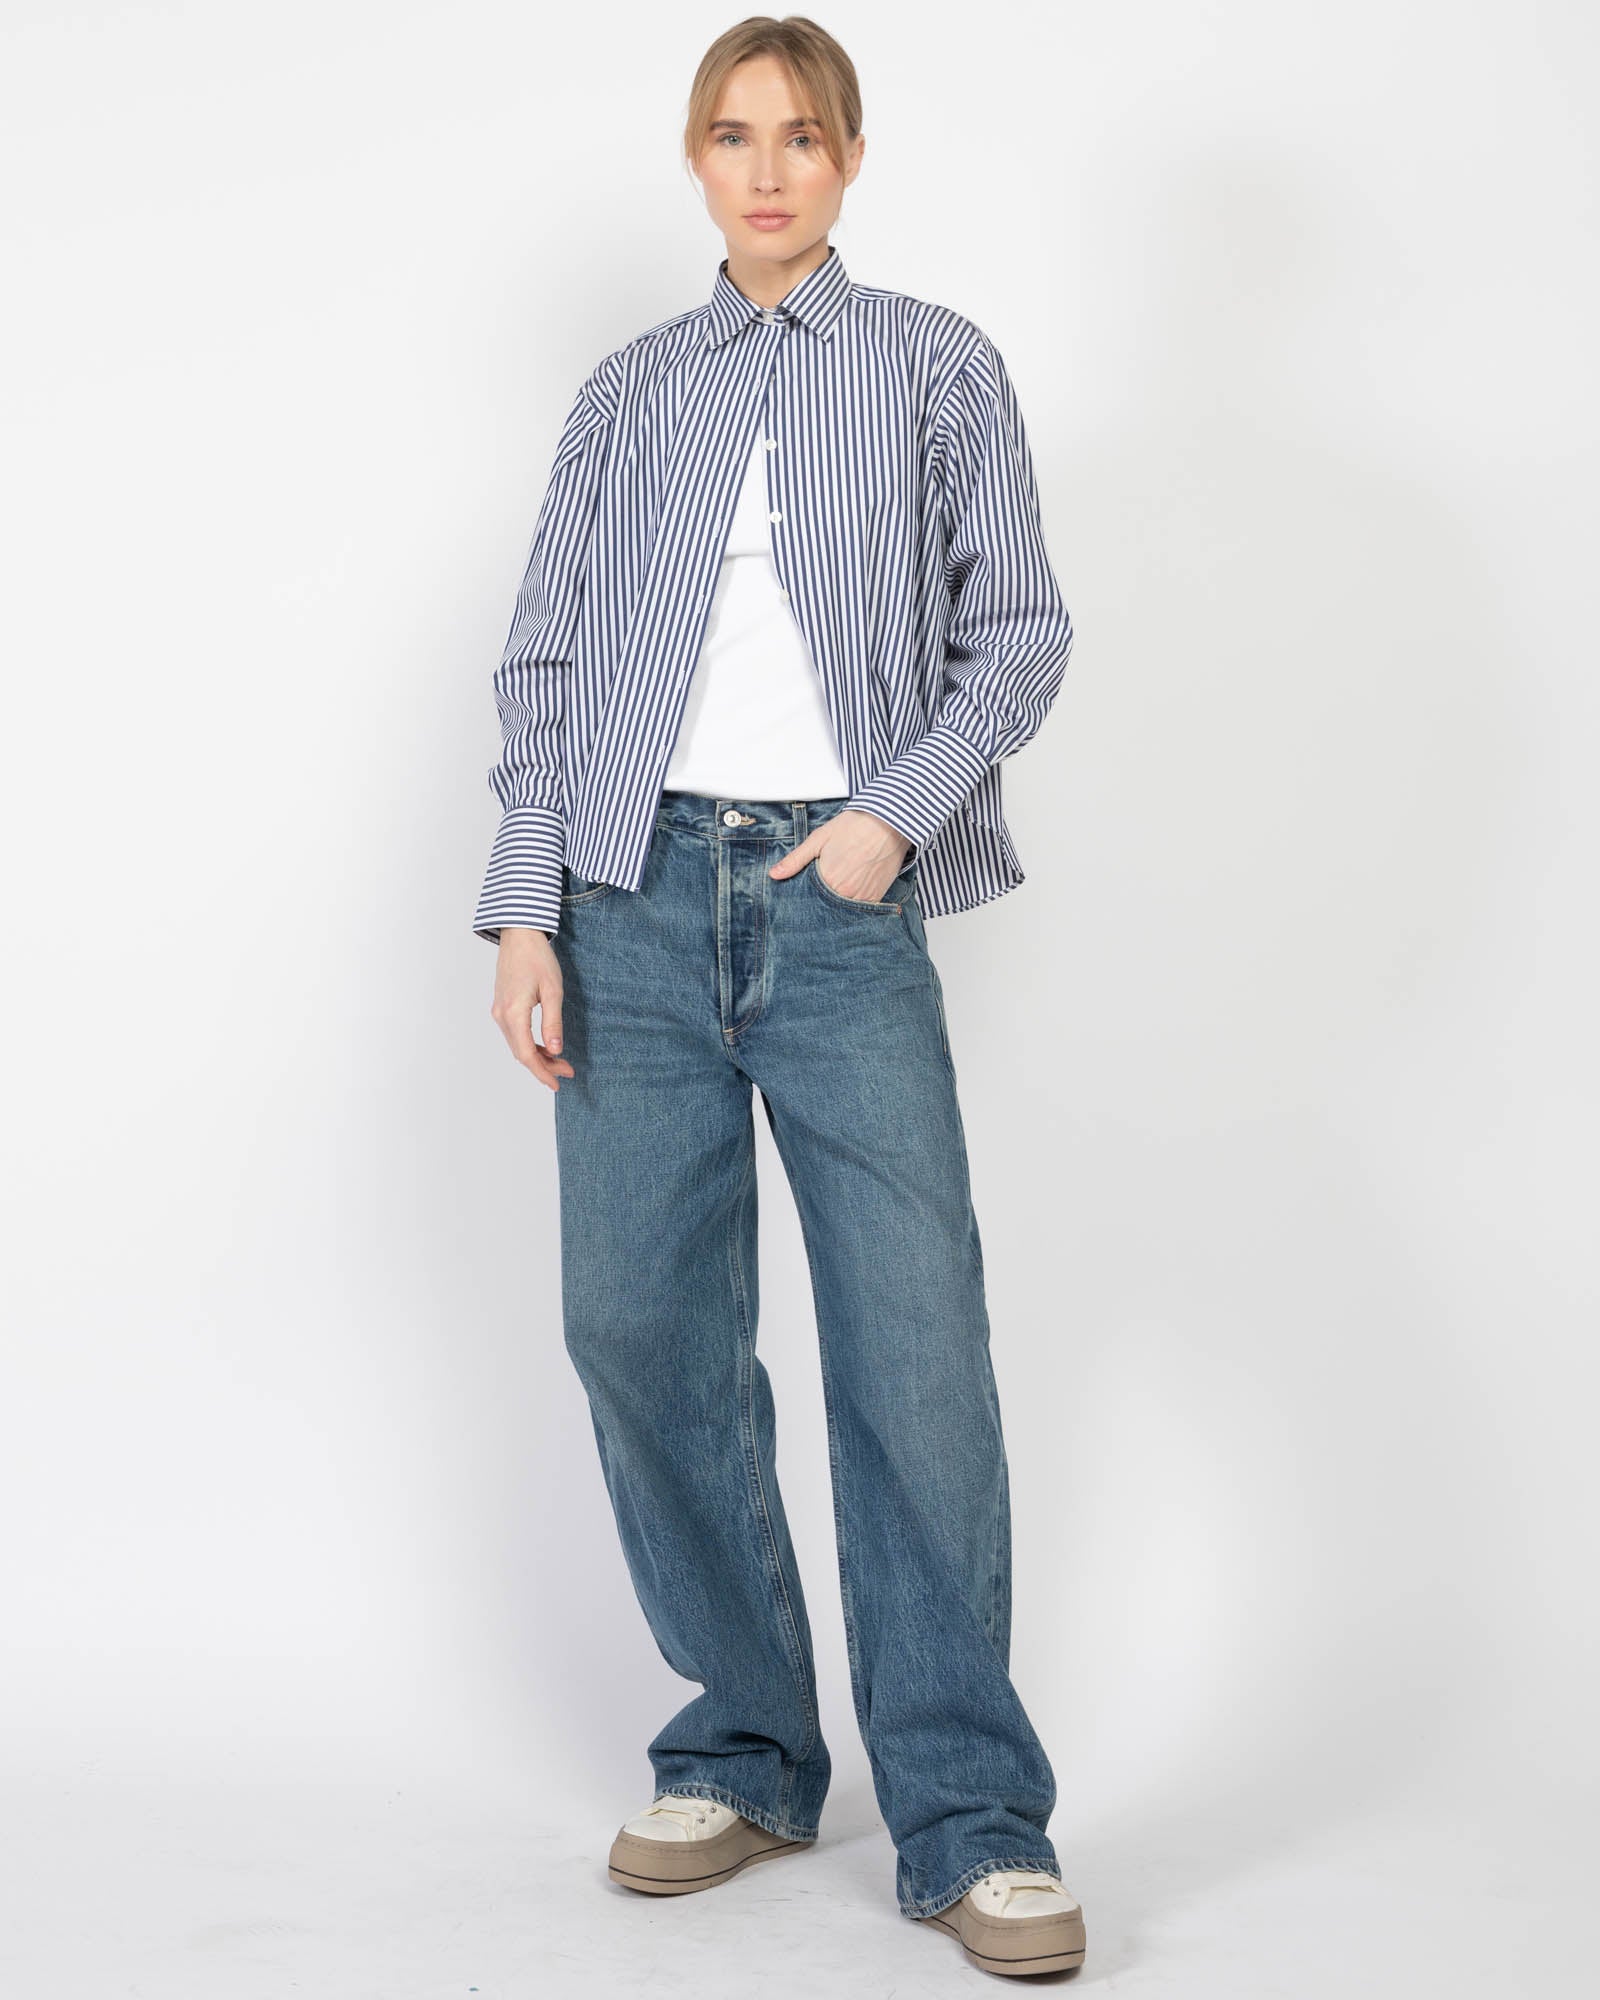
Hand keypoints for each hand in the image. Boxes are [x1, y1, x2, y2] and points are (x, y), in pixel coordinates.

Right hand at [491, 928, 576, 1090]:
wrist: (519, 934)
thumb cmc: (538, 958)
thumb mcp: (553, 990)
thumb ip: (553, 1022)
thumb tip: (556, 1050)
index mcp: (514, 1014)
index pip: (527, 1054)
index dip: (542, 1072)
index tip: (557, 1084)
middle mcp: (501, 1016)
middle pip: (521, 1052)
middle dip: (543, 1066)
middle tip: (567, 1071)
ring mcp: (499, 1011)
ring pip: (517, 1044)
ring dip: (537, 1056)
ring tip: (560, 1061)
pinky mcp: (501, 1006)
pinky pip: (514, 1034)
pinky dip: (529, 1044)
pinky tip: (545, 1045)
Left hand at [768, 810, 911, 902]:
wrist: (889, 822)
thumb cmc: (854, 826)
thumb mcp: (819, 839)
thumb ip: (795, 860)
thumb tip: (774, 875)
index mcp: (828, 881)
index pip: (809, 899)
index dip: (806, 894)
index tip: (806, 890)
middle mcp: (846, 894)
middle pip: (826, 905)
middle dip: (822, 900)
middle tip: (827, 881)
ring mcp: (863, 898)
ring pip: (844, 908)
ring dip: (838, 901)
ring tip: (840, 884)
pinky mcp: (877, 897)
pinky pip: (861, 908)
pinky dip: (854, 902)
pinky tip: (852, 887)